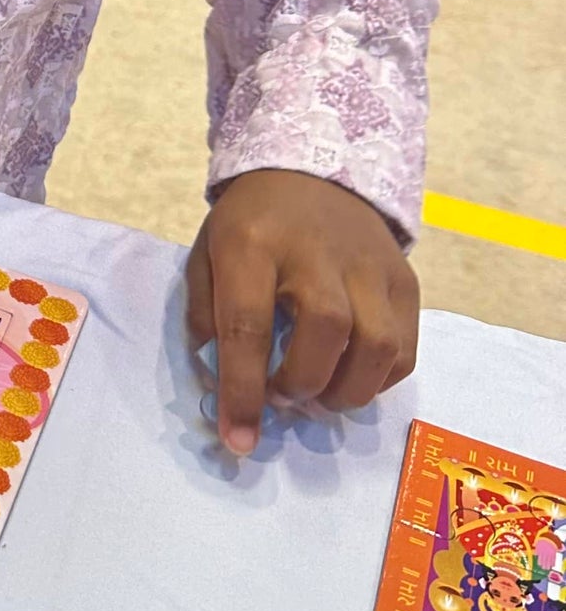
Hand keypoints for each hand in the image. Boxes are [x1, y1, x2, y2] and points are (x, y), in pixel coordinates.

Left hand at [186, 169, 418, 456]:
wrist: (311, 171)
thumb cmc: (251, 223)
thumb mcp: (208, 253)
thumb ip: (206, 314)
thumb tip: (219, 383)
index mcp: (252, 244)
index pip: (248, 324)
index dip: (242, 391)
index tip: (238, 439)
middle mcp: (316, 253)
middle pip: (326, 331)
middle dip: (303, 383)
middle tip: (283, 396)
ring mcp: (369, 265)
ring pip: (378, 344)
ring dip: (346, 390)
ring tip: (318, 393)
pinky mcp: (404, 279)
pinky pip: (405, 348)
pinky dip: (380, 379)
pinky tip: (351, 377)